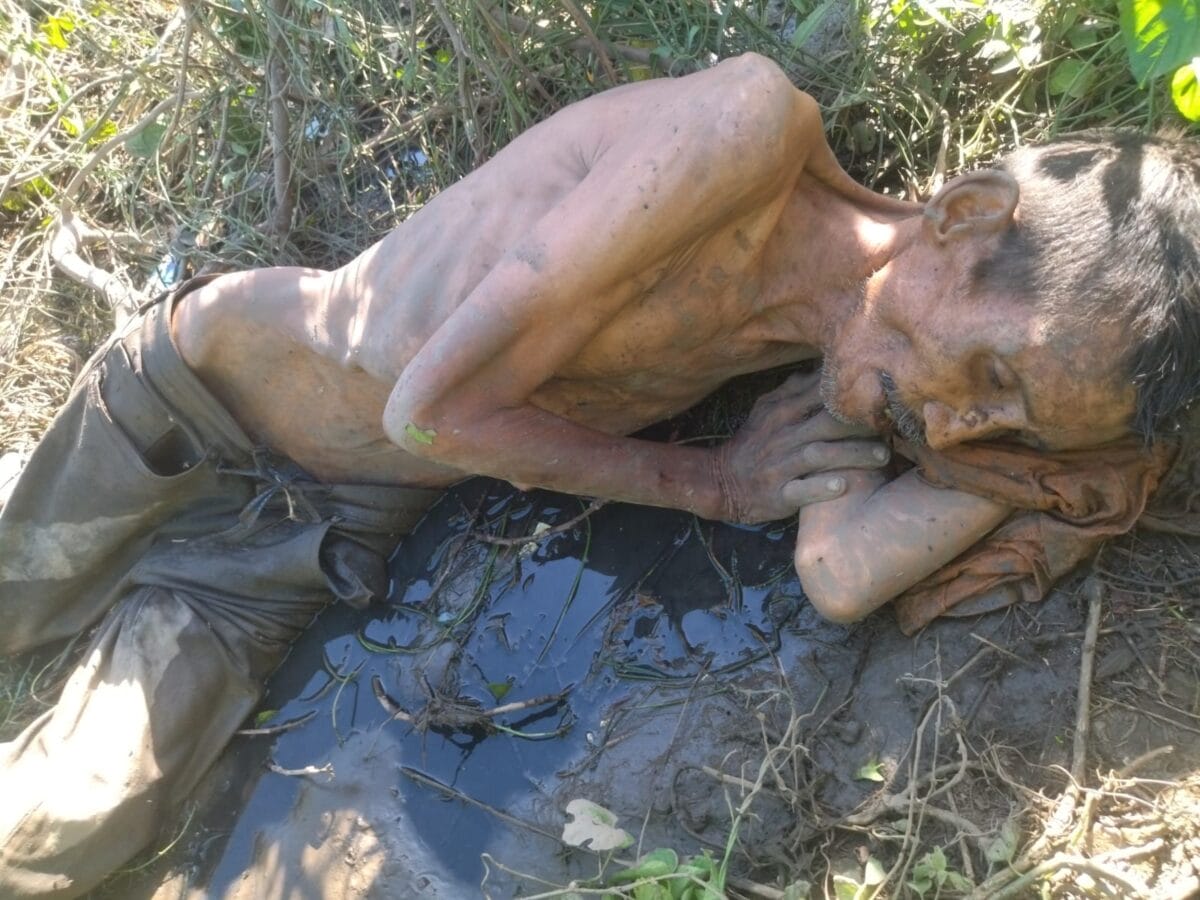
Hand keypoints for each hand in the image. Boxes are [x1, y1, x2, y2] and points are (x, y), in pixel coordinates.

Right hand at [713, 372, 890, 522]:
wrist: (721, 482)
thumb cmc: (752, 445)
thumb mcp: (765, 411)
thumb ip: (792, 390)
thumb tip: (820, 368)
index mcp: (783, 411)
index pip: (823, 394)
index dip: (855, 394)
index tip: (886, 395)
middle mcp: (783, 435)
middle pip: (828, 423)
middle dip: (863, 424)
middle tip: (896, 427)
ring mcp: (780, 465)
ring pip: (820, 455)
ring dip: (854, 455)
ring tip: (884, 457)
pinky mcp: (778, 494)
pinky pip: (801, 490)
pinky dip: (822, 488)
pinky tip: (843, 486)